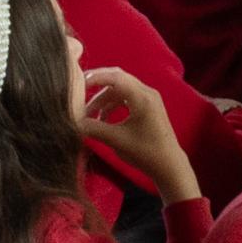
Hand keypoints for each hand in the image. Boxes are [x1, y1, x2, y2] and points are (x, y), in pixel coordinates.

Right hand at [80, 70, 197, 204]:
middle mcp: (147, 93)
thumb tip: (73, 122)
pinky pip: (126, 98)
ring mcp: (149, 99)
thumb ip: (93, 128)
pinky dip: (112, 105)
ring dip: (103, 99)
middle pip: (118, 79)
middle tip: (78, 92)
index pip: (116, 77)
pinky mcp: (148, 107)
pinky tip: (102, 120)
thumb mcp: (116, 140)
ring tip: (88, 116)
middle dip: (97, 85)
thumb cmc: (145, 152)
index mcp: (143, 97)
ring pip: (120, 90)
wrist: (168, 165)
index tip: (77, 83)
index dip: (95, 77)